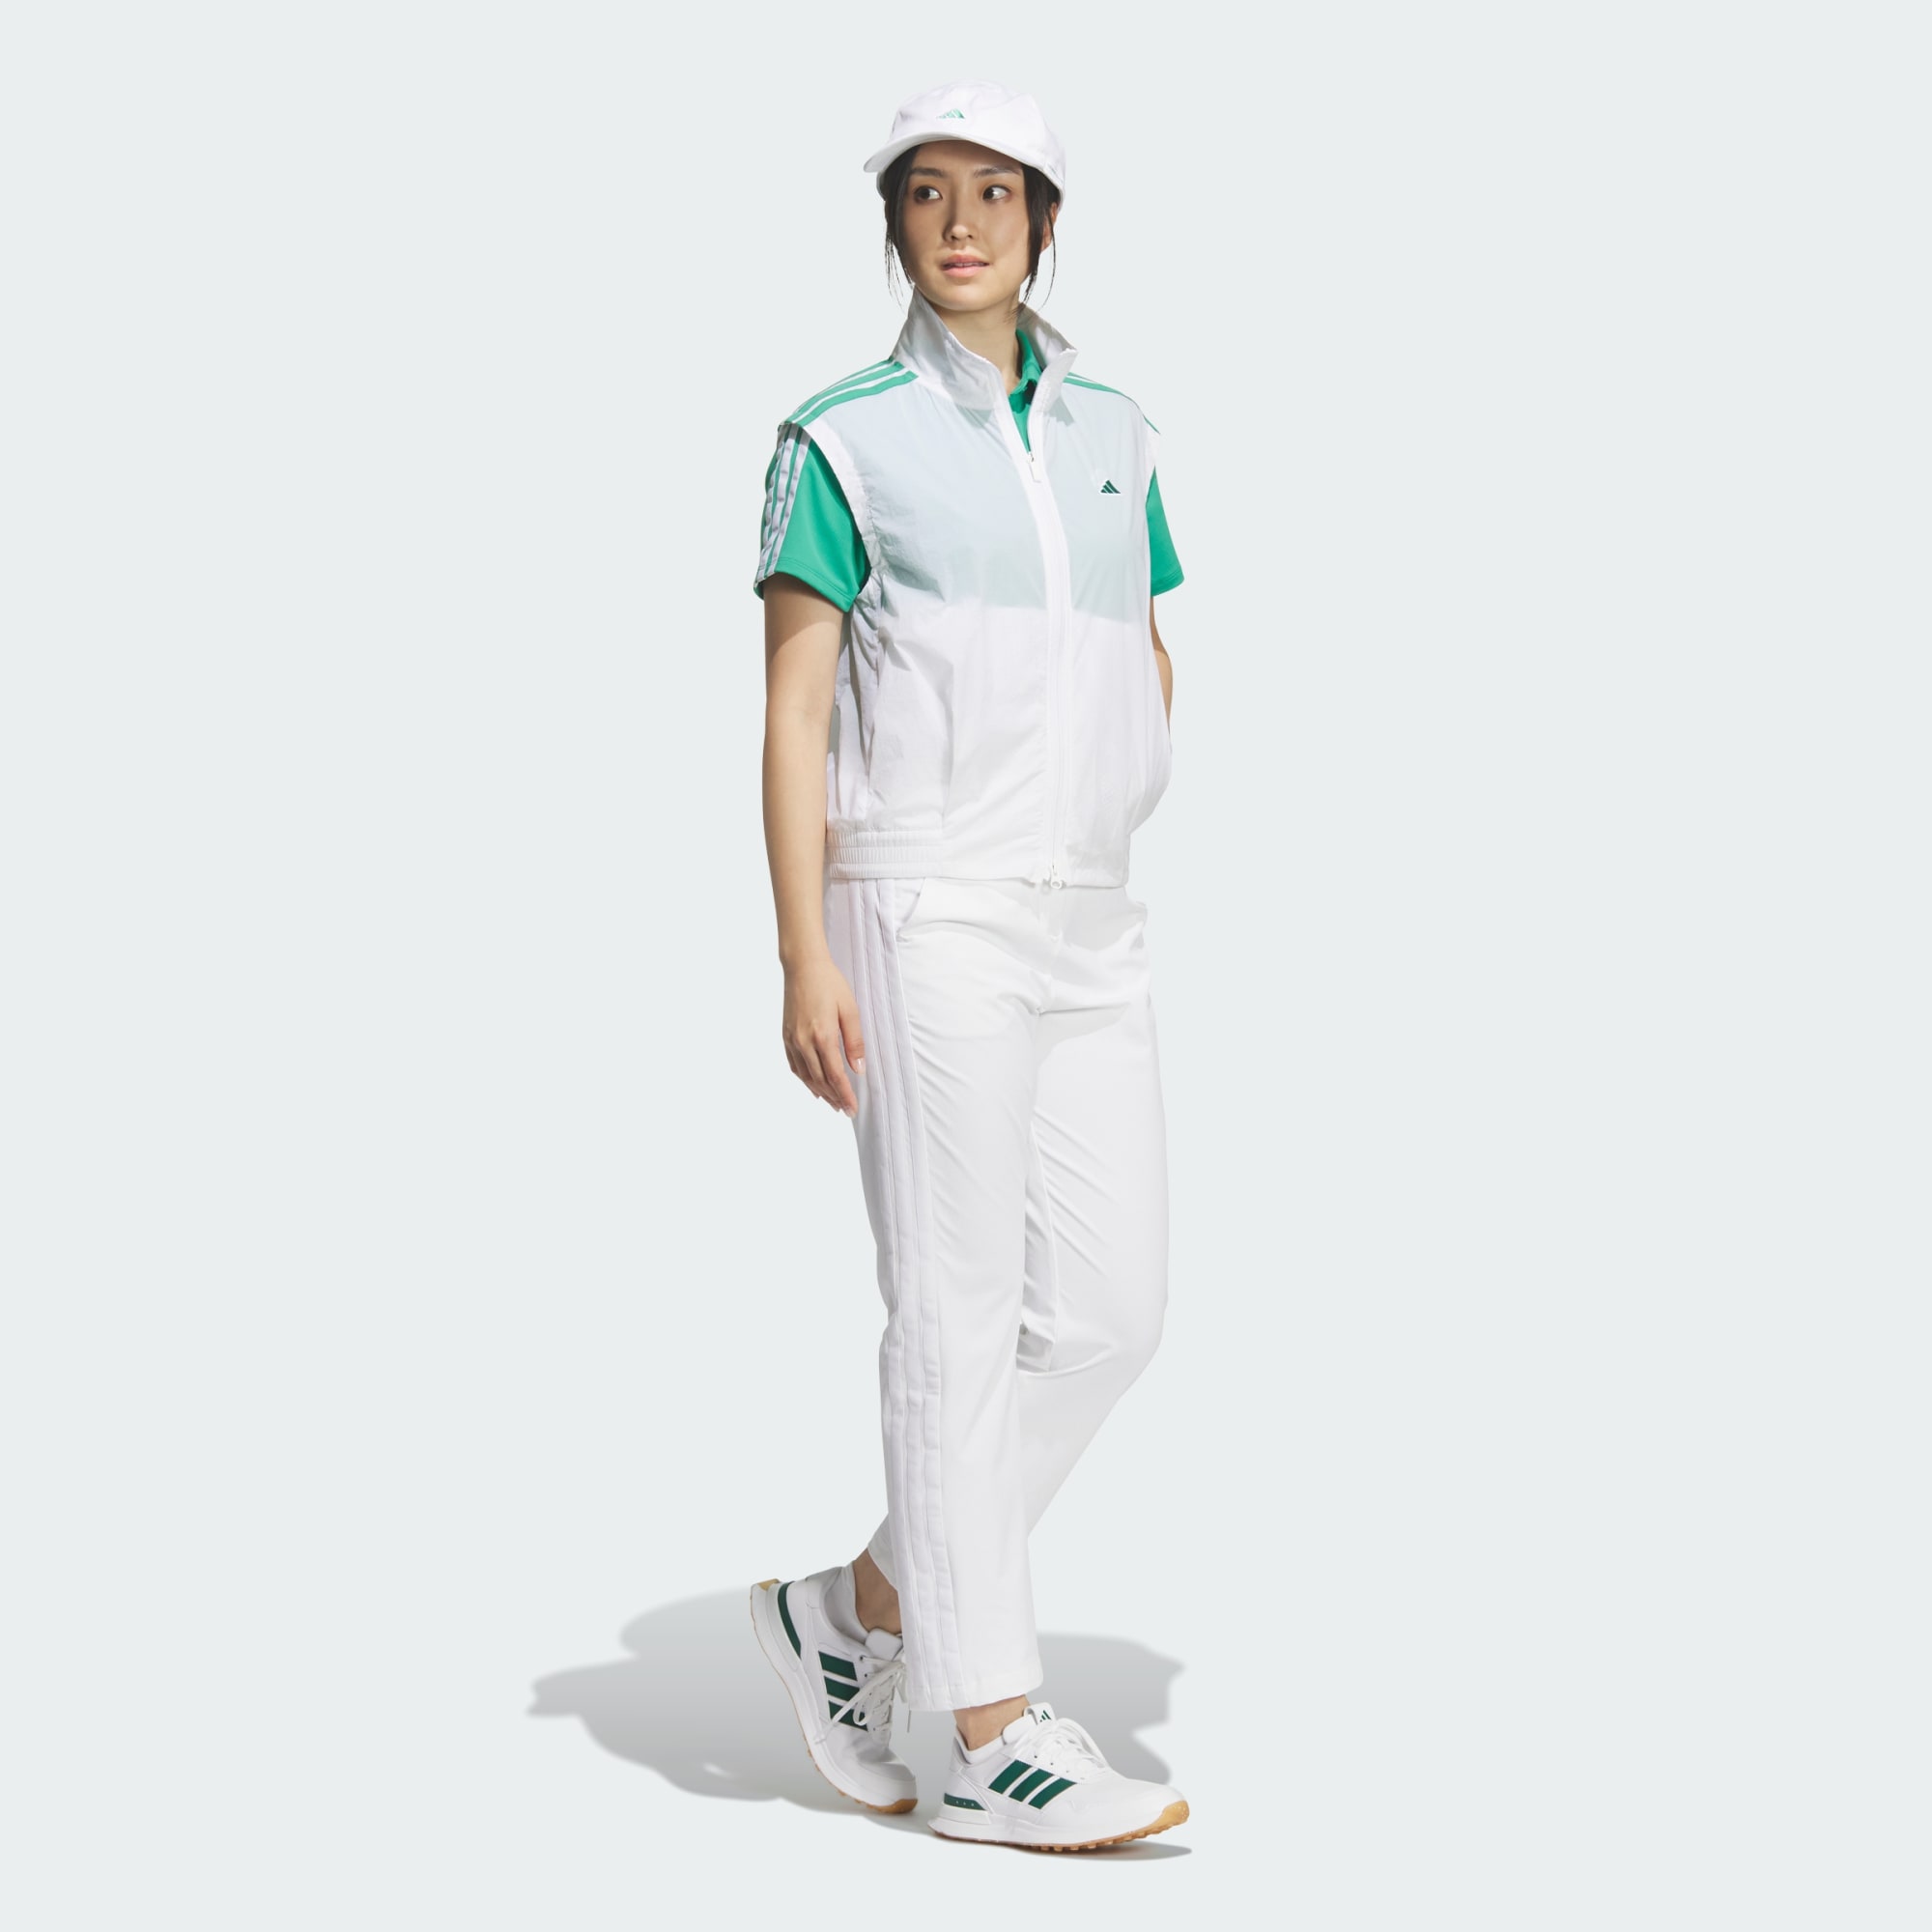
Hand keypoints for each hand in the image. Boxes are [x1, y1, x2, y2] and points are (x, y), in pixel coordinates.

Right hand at [782, 952, 865, 1115]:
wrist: (802, 967)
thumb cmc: (829, 984)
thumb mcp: (850, 1010)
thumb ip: (855, 1041)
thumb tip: (858, 1068)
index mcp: (822, 1036)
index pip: (835, 1075)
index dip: (844, 1094)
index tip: (852, 1108)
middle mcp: (804, 1042)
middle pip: (820, 1080)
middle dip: (834, 1098)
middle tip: (845, 1110)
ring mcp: (792, 1040)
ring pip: (806, 1076)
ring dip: (820, 1092)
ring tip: (832, 1103)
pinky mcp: (786, 1036)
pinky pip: (794, 1065)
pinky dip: (804, 1080)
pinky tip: (813, 1087)